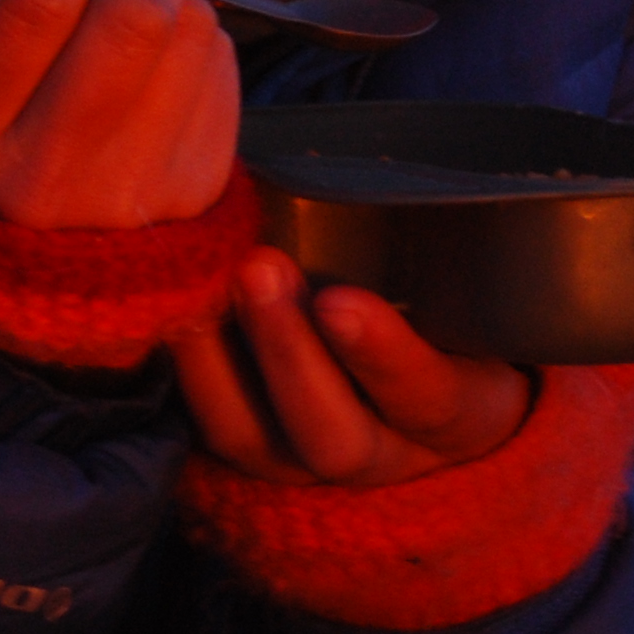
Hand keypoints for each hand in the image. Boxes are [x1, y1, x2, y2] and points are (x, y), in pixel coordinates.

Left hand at [172, 249, 535, 486]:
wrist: (416, 384)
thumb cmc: (450, 312)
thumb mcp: (469, 293)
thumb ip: (438, 254)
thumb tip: (389, 170)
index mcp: (458, 414)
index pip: (428, 396)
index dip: (382, 356)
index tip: (338, 301)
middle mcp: (382, 454)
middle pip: (333, 438)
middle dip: (287, 352)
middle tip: (258, 266)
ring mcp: (305, 463)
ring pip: (253, 440)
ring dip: (216, 360)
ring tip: (197, 285)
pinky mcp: (244, 451)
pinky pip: (202, 424)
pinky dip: (180, 365)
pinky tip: (164, 304)